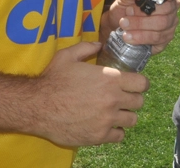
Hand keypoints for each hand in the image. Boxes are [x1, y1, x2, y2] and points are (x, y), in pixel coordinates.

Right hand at [32, 41, 147, 145]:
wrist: (37, 106)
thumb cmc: (53, 79)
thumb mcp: (68, 56)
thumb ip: (87, 47)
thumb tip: (99, 44)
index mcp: (110, 79)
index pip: (142, 83)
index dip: (140, 84)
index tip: (134, 85)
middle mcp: (113, 99)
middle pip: (139, 102)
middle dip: (132, 99)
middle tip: (121, 99)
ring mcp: (107, 119)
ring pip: (132, 120)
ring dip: (125, 116)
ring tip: (114, 113)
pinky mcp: (99, 136)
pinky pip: (119, 136)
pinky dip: (115, 132)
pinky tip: (105, 125)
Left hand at [102, 0, 179, 54]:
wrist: (117, 26)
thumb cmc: (124, 8)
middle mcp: (171, 7)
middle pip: (167, 9)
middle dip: (143, 13)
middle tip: (127, 14)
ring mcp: (170, 24)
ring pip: (161, 25)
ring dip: (139, 26)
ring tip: (124, 25)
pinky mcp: (166, 39)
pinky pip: (157, 39)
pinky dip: (141, 37)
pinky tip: (129, 37)